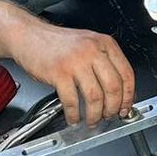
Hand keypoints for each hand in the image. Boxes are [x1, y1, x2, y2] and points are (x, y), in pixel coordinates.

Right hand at [12, 21, 134, 124]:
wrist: (28, 35)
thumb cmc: (56, 43)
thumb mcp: (87, 44)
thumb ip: (104, 62)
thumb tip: (118, 91)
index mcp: (104, 43)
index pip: (126, 74)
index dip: (128, 96)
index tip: (125, 108)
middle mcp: (92, 50)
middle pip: (113, 87)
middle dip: (113, 108)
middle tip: (109, 116)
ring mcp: (75, 61)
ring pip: (95, 97)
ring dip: (95, 115)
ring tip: (92, 120)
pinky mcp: (59, 73)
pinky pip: (72, 101)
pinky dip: (74, 114)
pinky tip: (73, 118)